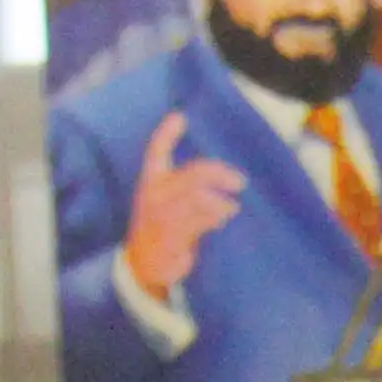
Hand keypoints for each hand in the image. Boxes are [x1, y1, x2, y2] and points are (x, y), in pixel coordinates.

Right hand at [122, 115, 244, 301]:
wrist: (142, 263)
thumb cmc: (160, 226)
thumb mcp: (166, 200)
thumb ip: (186, 184)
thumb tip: (226, 175)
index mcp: (151, 181)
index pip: (155, 151)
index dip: (166, 134)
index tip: (180, 117)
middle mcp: (154, 194)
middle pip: (193, 174)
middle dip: (219, 175)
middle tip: (239, 182)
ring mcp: (162, 215)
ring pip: (199, 197)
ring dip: (221, 203)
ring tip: (231, 208)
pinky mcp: (171, 234)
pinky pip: (199, 221)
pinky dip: (216, 218)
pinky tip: (224, 219)